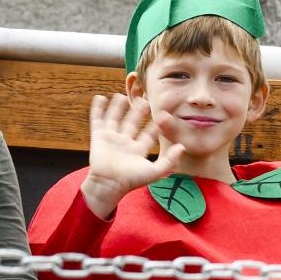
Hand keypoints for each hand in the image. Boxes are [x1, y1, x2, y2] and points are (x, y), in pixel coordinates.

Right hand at [82, 94, 185, 218]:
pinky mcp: (98, 137)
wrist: (109, 184)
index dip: (156, 125)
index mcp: (138, 150)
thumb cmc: (131, 180)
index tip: (164, 113)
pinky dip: (98, 109)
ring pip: (115, 119)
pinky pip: (98, 120)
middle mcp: (125, 143)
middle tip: (144, 99)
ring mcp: (111, 139)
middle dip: (138, 112)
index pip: (149, 134)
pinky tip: (100, 98)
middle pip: (133, 123)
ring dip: (118, 108)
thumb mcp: (154, 171)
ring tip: (122, 95)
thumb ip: (170, 160)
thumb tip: (182, 147)